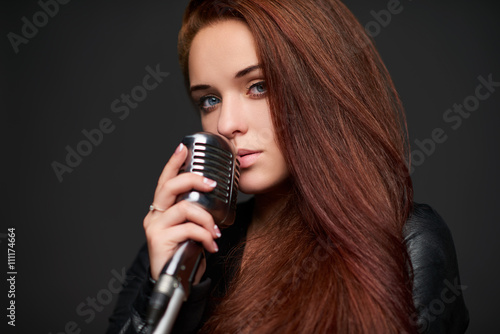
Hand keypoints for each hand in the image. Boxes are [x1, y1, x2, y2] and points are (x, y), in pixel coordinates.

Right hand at [143, 143, 221, 280]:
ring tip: (215, 232)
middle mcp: (154, 214)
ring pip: (184, 207)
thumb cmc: (185, 252)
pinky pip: (188, 228)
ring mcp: (155, 226)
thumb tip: (214, 198)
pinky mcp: (159, 239)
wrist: (174, 282)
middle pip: (170, 186)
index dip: (174, 162)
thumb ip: (196, 213)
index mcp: (162, 208)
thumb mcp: (192, 228)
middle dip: (193, 179)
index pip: (166, 180)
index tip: (183, 147)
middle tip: (211, 184)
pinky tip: (211, 244)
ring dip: (206, 218)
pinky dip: (204, 235)